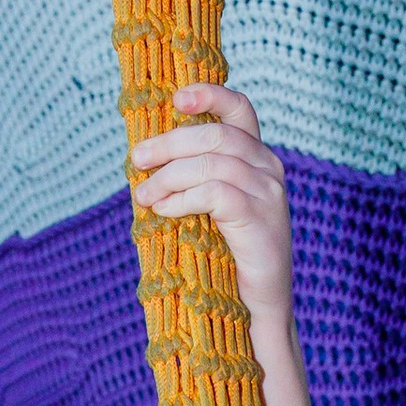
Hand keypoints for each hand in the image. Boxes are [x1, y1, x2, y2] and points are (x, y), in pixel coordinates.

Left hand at [130, 84, 292, 327]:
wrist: (257, 310)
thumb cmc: (227, 258)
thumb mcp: (211, 209)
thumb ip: (193, 177)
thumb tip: (143, 155)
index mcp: (258, 158)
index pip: (240, 109)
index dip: (210, 95)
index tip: (176, 98)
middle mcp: (269, 168)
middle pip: (216, 135)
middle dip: (169, 143)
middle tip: (137, 159)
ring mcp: (268, 193)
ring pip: (212, 164)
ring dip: (169, 177)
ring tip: (144, 195)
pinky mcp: (260, 219)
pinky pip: (215, 194)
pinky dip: (182, 199)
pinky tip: (164, 211)